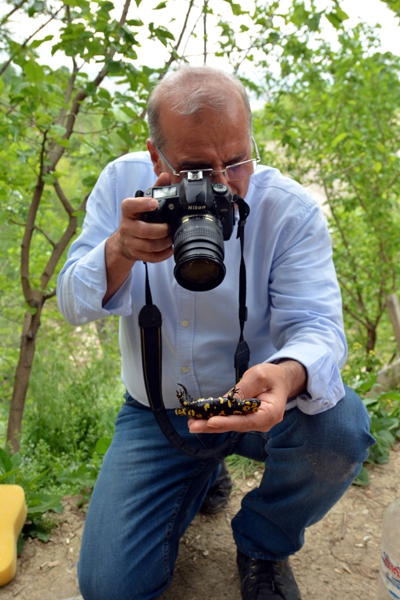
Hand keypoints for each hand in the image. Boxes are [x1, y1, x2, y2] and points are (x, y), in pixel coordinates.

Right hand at [103, 172, 173, 302]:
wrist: (124, 240)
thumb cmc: (138, 218)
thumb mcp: (143, 203)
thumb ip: (155, 189)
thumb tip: (166, 175)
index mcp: (128, 211)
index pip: (130, 205)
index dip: (142, 204)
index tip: (154, 203)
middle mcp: (127, 226)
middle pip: (145, 230)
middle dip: (161, 230)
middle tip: (170, 227)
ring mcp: (130, 242)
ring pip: (150, 245)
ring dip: (165, 243)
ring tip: (172, 238)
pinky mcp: (136, 254)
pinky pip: (151, 257)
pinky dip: (163, 254)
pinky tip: (169, 249)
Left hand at [188, 360, 306, 433]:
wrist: (281, 380)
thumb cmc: (272, 376)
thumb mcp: (259, 376)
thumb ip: (244, 389)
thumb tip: (226, 402)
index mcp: (270, 413)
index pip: (246, 421)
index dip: (227, 422)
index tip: (210, 421)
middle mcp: (262, 423)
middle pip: (235, 426)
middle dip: (212, 426)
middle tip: (192, 425)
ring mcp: (254, 423)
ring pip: (230, 425)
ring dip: (210, 424)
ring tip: (192, 423)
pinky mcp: (246, 419)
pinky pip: (230, 420)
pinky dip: (215, 419)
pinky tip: (200, 419)